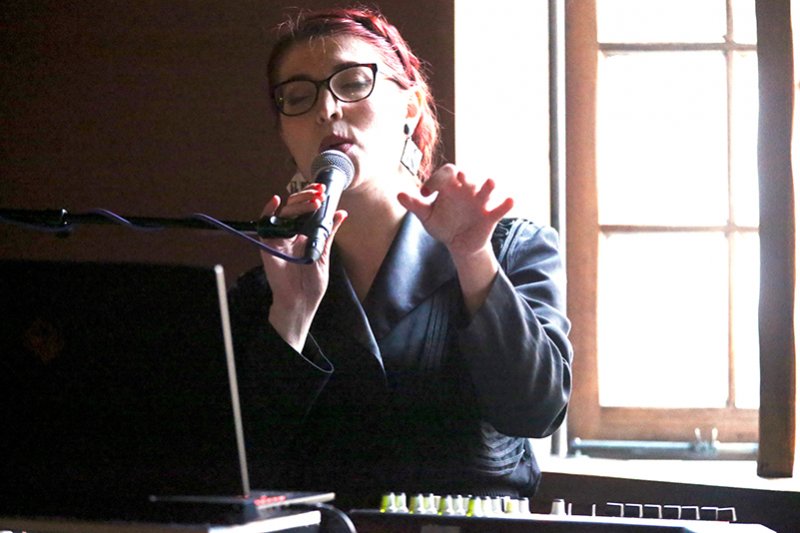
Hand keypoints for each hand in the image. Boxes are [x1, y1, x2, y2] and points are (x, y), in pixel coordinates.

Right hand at [259, 185, 346, 350]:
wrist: (301, 300)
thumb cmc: (312, 282)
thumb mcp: (324, 252)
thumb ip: (329, 231)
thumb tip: (341, 213)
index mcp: (303, 235)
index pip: (305, 211)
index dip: (312, 199)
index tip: (323, 192)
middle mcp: (290, 234)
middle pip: (294, 209)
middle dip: (306, 198)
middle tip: (318, 194)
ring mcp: (279, 238)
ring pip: (283, 213)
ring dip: (296, 204)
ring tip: (311, 201)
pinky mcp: (268, 245)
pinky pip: (265, 225)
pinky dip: (268, 211)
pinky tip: (276, 201)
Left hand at [397, 164, 513, 257]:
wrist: (458, 244)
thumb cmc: (443, 224)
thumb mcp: (427, 216)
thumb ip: (414, 205)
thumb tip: (398, 195)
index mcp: (451, 187)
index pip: (446, 174)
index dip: (436, 179)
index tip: (425, 193)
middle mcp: (467, 190)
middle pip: (468, 178)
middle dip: (465, 176)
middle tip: (460, 176)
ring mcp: (480, 203)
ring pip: (486, 190)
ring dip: (489, 186)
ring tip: (490, 182)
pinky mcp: (489, 216)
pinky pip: (500, 209)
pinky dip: (505, 205)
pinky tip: (510, 201)